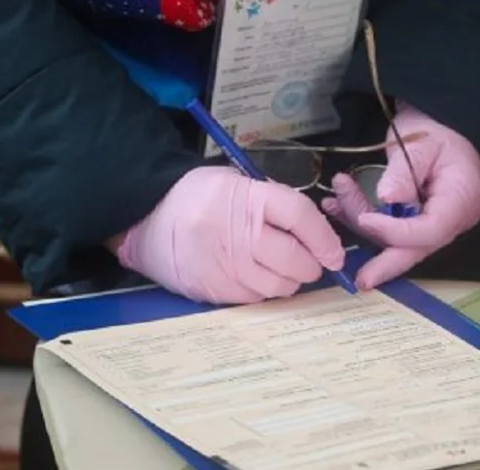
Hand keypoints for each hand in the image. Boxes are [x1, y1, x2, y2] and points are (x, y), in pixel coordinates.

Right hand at [114, 166, 345, 303]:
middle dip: (312, 263)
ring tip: (280, 266)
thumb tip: (312, 229)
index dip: (324, 237)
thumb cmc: (196, 196)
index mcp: (247, 199)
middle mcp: (239, 235)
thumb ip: (272, 202)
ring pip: (281, 286)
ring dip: (290, 280)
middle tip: (309, 260)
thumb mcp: (236, 182)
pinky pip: (257, 298)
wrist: (145, 217)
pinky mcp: (215, 291)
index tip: (334, 251)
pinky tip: (255, 276)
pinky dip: (265, 290)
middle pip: (297, 260)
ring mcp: (227, 267)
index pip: (300, 217)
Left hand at [322, 101, 479, 289]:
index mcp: (460, 200)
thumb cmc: (435, 128)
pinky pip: (387, 227)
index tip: (366, 219)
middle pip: (416, 248)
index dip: (396, 232)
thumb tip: (388, 198)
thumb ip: (403, 172)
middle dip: (385, 264)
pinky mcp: (414, 219)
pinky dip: (360, 216)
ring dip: (359, 223)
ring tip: (336, 197)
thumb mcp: (419, 143)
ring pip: (394, 238)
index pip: (430, 230)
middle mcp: (449, 219)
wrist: (440, 121)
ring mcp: (432, 221)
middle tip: (360, 280)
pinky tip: (337, 204)